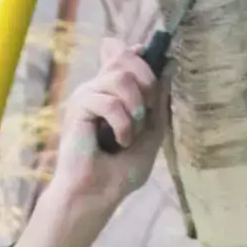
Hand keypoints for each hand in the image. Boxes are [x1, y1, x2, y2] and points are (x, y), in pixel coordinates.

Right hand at [17, 1, 172, 246]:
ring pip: (121, 79)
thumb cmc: (121, 170)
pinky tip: (119, 142)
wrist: (98, 194)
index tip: (151, 60)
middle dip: (147, 82)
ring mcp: (87, 95)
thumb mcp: (152, 132)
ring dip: (136, 110)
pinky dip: (123, 125)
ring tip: (130, 135)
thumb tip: (168, 65)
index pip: (124, 53)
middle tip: (145, 114)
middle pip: (126, 57)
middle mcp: (98, 88)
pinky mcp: (78, 107)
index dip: (139, 53)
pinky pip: (109, 102)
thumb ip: (159, 101)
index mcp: (113, 92)